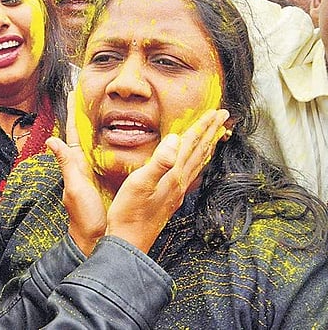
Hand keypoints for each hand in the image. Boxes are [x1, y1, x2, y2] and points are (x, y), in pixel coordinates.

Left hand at [46, 91, 105, 255]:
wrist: (95, 243)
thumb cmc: (84, 218)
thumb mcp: (75, 189)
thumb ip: (66, 165)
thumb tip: (51, 140)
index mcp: (77, 165)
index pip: (74, 133)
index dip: (74, 113)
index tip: (73, 92)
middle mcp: (84, 167)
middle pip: (84, 135)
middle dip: (84, 114)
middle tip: (87, 94)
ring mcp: (95, 175)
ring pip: (96, 145)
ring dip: (97, 127)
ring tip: (102, 109)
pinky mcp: (107, 184)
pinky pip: (109, 159)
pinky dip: (112, 146)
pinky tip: (120, 142)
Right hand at [105, 109, 228, 252]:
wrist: (129, 242)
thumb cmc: (129, 212)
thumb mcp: (140, 183)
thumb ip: (159, 161)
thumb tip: (174, 138)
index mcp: (173, 174)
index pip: (190, 143)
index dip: (202, 125)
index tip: (215, 111)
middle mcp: (179, 181)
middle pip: (199, 151)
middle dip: (211, 131)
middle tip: (224, 116)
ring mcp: (177, 191)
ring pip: (198, 162)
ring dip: (208, 145)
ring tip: (217, 134)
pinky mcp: (171, 198)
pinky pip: (191, 173)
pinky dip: (199, 162)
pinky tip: (197, 163)